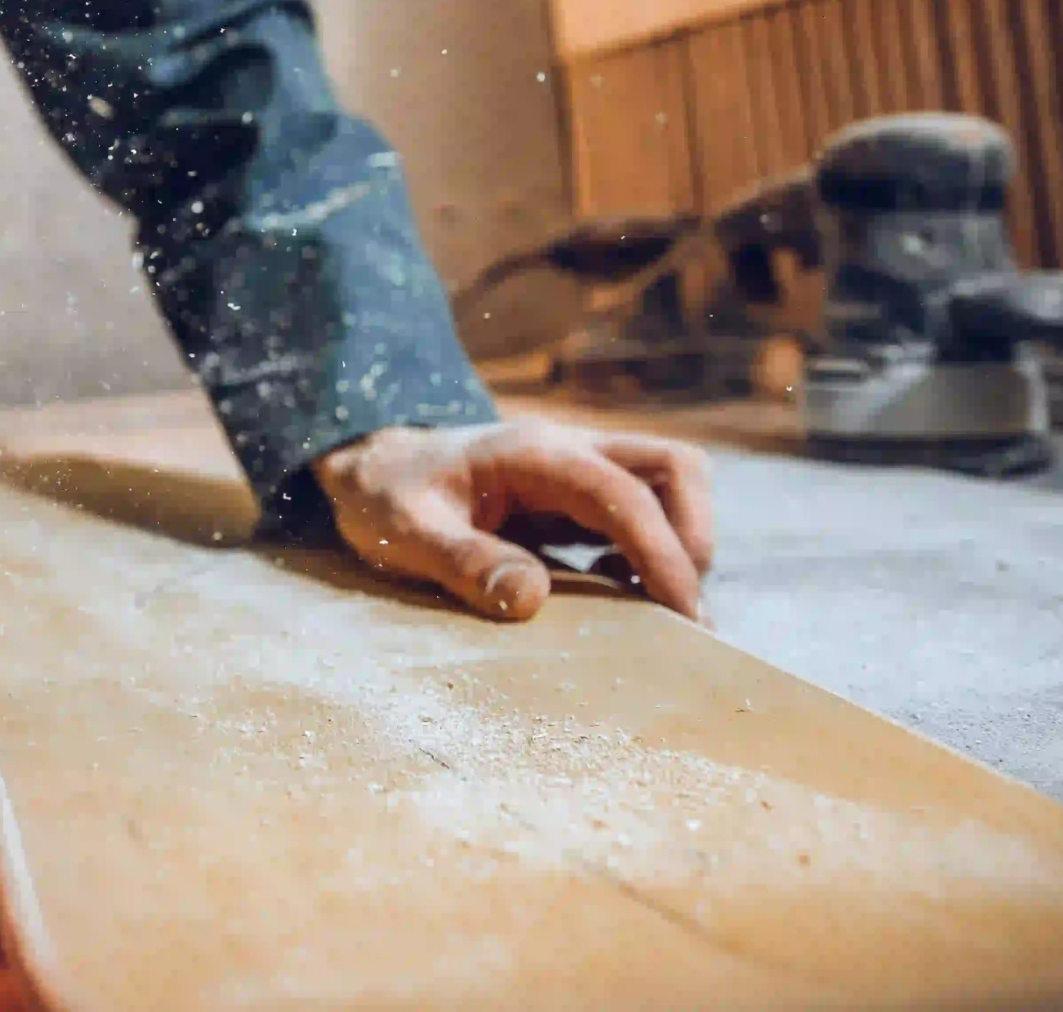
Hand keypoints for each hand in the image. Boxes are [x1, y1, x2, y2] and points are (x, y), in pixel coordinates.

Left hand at [310, 417, 713, 621]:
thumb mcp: (405, 531)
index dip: (663, 550)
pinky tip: (620, 591)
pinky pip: (640, 508)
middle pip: (672, 467)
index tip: (682, 612)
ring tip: (660, 609)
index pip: (623, 492)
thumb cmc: (383, 496)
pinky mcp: (574, 494)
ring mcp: (575, 467)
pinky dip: (651, 548)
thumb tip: (532, 599)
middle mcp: (566, 450)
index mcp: (531, 454)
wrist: (369, 467)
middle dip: (693, 534)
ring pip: (666, 481)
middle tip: (680, 611)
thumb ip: (463, 561)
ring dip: (680, 540)